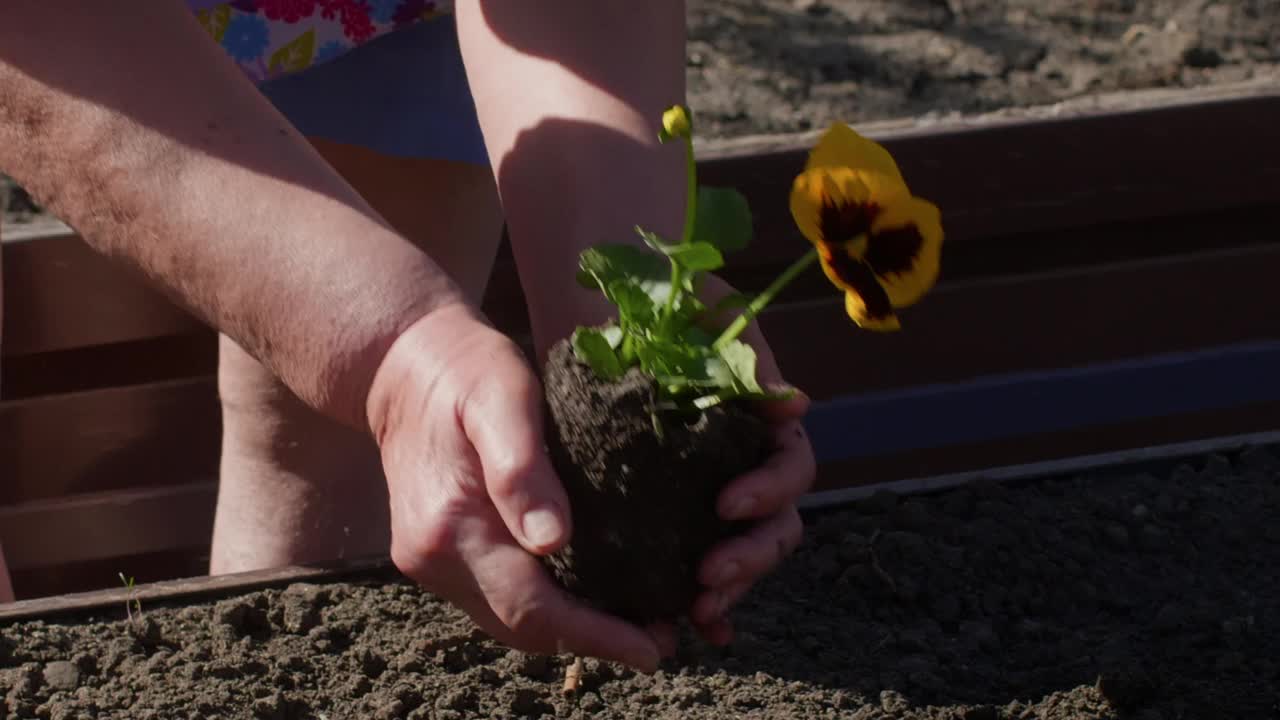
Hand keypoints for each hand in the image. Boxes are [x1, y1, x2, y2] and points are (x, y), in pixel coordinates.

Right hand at [366, 303, 663, 670]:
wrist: (405, 365)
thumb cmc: (467, 371)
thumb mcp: (504, 399)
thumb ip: (522, 470)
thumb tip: (552, 542)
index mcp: (450, 525)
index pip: (530, 606)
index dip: (594, 634)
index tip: (652, 649)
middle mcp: (433, 558)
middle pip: (520, 627)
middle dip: (592, 641)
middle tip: (661, 640)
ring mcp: (431, 562)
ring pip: (508, 620)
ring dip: (571, 630)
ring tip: (636, 626)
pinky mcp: (438, 555)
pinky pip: (498, 597)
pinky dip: (546, 607)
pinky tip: (589, 596)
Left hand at [686, 275, 816, 645]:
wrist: (612, 297)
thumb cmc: (670, 300)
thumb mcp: (712, 316)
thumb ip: (748, 359)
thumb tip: (793, 409)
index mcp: (766, 426)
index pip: (790, 470)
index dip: (768, 492)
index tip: (726, 503)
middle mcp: (747, 463)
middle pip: (774, 527)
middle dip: (749, 558)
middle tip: (709, 578)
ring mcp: (710, 489)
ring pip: (741, 552)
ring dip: (729, 587)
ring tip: (697, 610)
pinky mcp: (667, 507)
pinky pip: (691, 560)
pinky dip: (697, 599)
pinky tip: (690, 630)